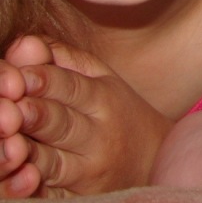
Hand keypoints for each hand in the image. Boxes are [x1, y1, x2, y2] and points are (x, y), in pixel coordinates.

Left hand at [3, 35, 172, 197]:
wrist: (155, 160)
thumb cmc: (117, 112)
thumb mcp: (99, 78)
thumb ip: (61, 59)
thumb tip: (20, 44)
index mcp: (102, 96)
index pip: (70, 86)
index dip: (43, 80)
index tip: (20, 76)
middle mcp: (98, 133)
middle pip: (59, 122)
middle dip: (33, 114)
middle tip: (9, 108)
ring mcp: (88, 168)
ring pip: (52, 161)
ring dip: (28, 153)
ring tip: (12, 145)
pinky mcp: (80, 196)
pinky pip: (53, 194)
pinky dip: (35, 188)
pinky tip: (22, 180)